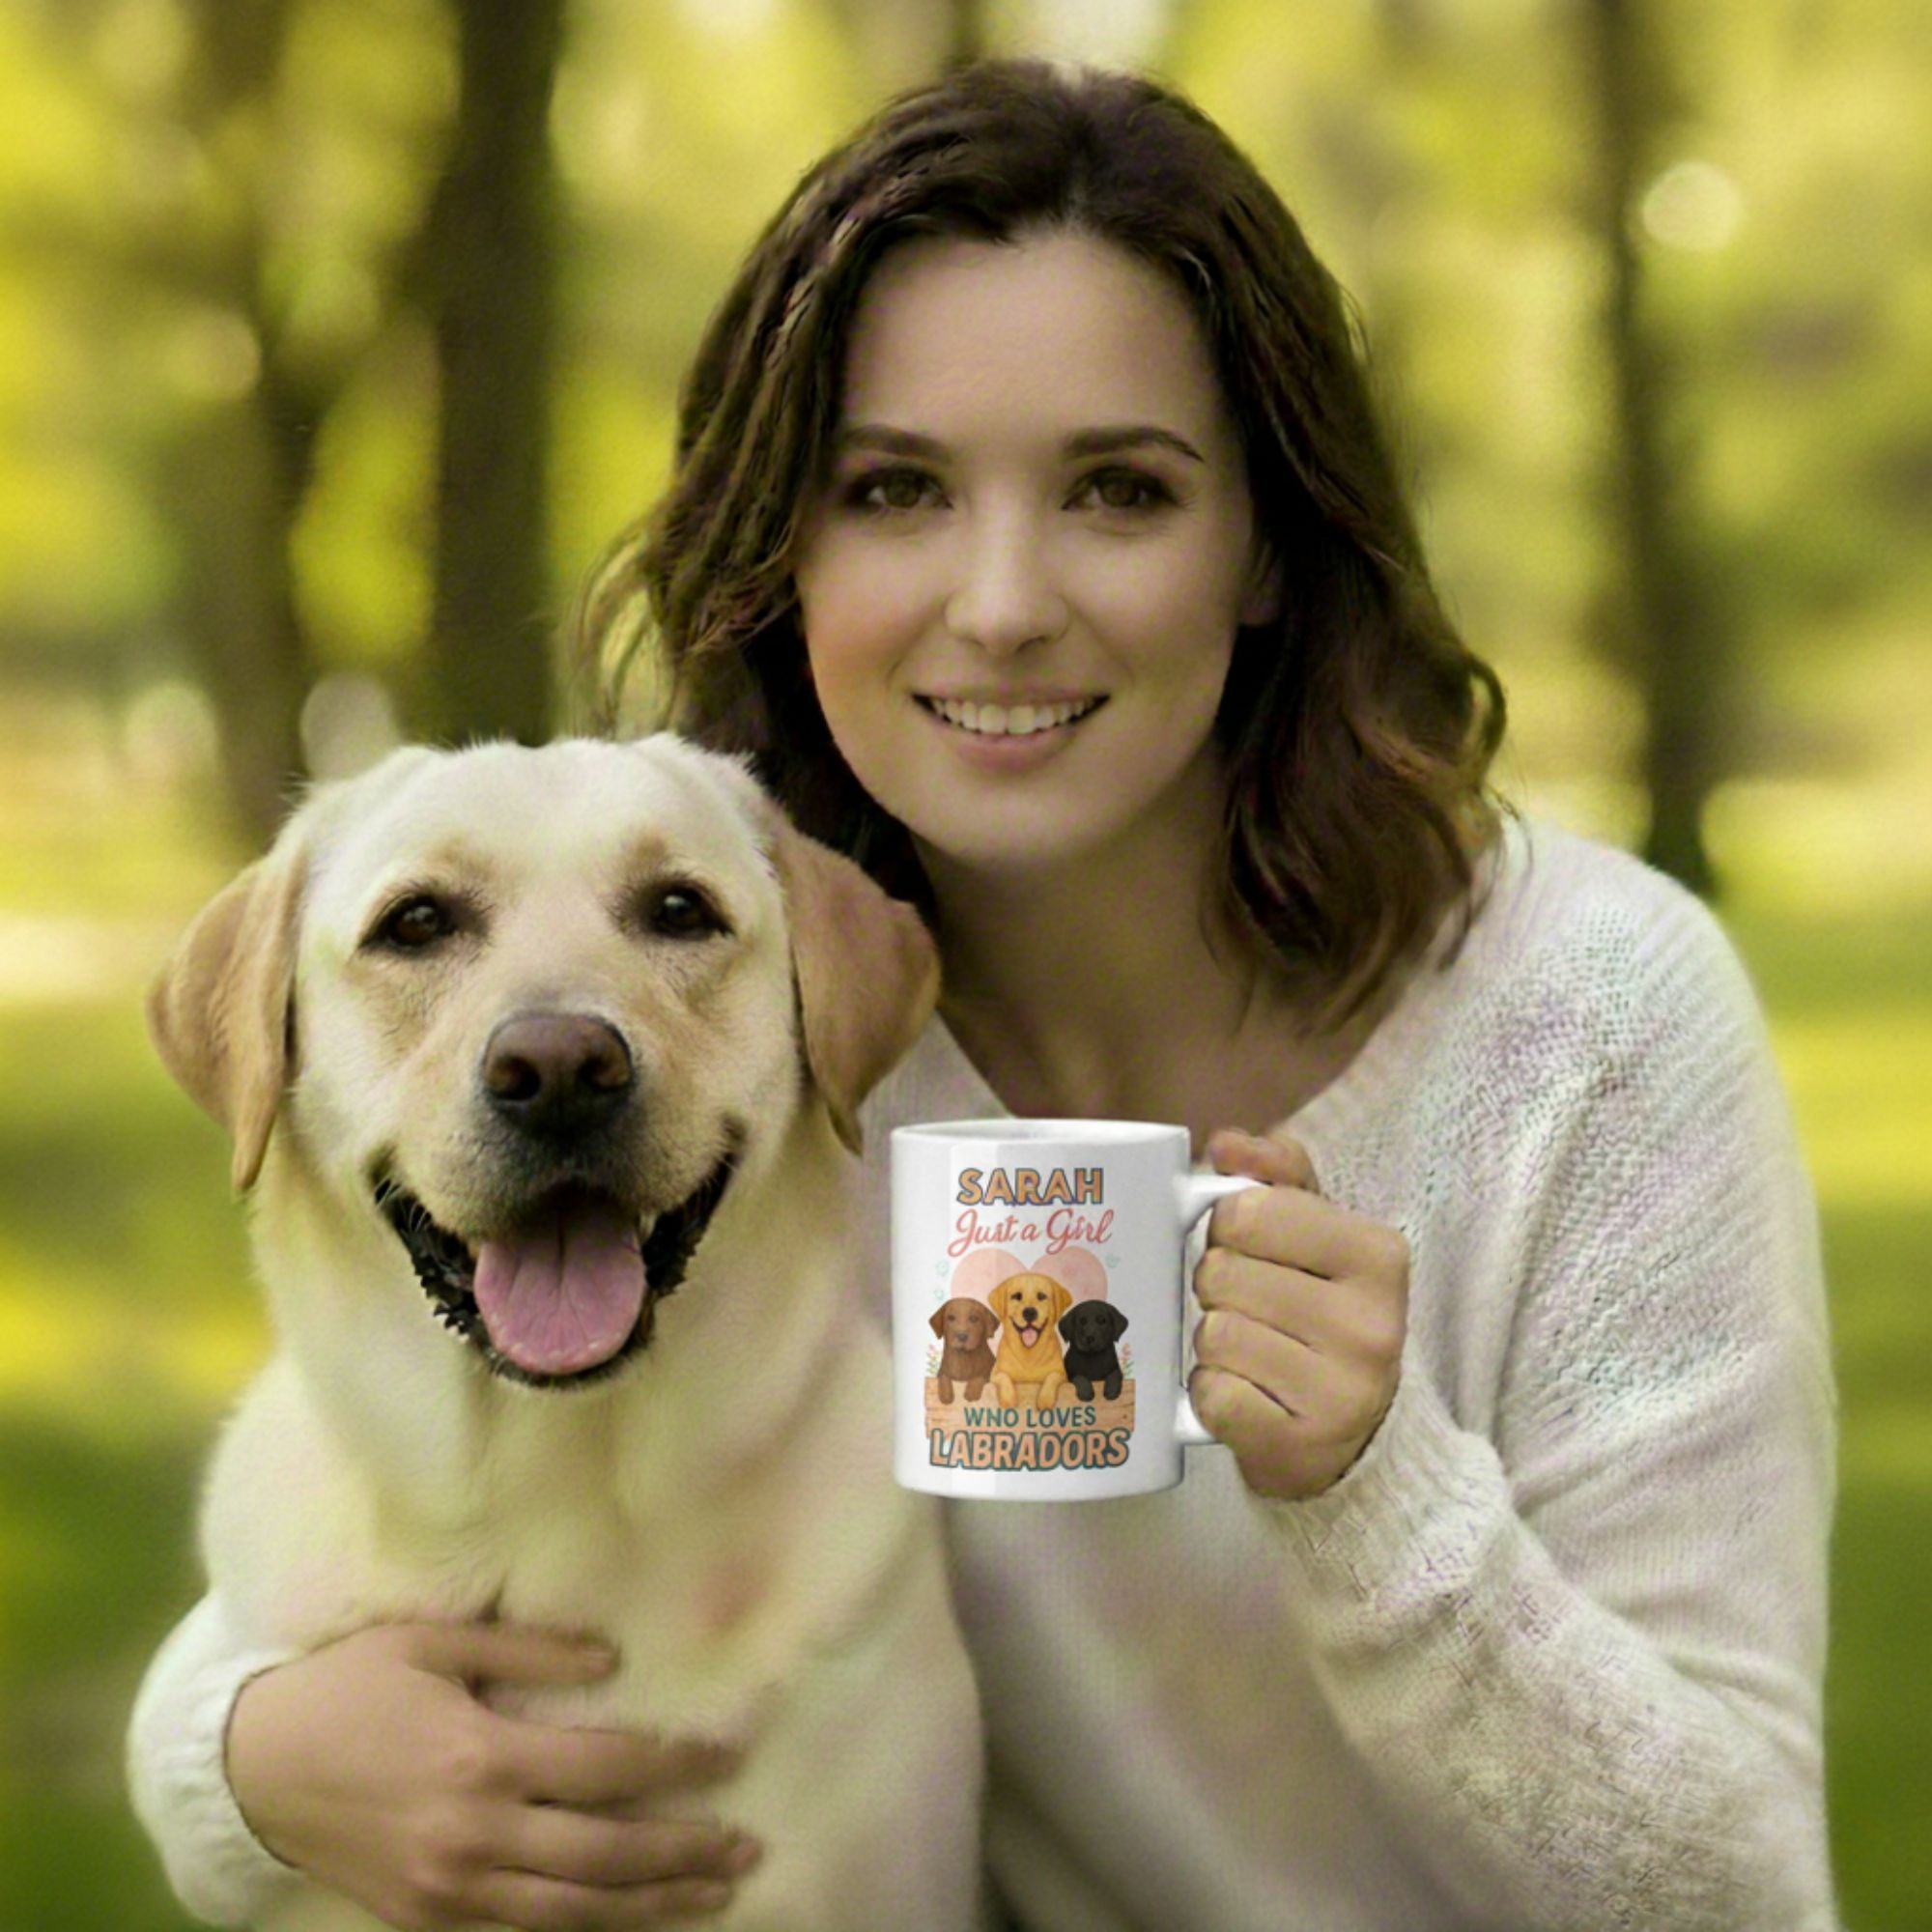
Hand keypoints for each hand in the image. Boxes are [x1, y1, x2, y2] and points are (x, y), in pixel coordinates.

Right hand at [227, 1621, 760, 1929]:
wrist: (251, 1768)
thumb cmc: (348, 1686)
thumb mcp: (433, 1641)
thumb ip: (527, 1648)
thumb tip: (611, 1662)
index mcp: (482, 1754)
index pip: (606, 1769)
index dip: (677, 1766)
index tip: (731, 1757)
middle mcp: (475, 1832)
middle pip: (605, 1856)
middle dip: (684, 1853)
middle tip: (746, 1846)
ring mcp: (452, 1887)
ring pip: (574, 1912)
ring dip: (652, 1905)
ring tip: (715, 1892)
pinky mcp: (430, 1919)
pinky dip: (586, 1928)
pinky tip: (631, 1918)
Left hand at [1190, 1128, 1408, 1501]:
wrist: (1356, 1438)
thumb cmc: (1323, 1313)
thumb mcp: (1319, 1233)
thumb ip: (1277, 1174)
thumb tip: (1227, 1144)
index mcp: (1378, 1254)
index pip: (1247, 1212)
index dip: (1228, 1227)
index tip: (1250, 1248)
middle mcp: (1372, 1325)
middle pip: (1220, 1273)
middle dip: (1217, 1287)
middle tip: (1249, 1305)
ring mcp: (1342, 1393)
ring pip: (1213, 1334)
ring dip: (1214, 1343)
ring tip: (1252, 1352)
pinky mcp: (1300, 1448)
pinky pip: (1211, 1396)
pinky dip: (1212, 1394)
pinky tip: (1247, 1395)